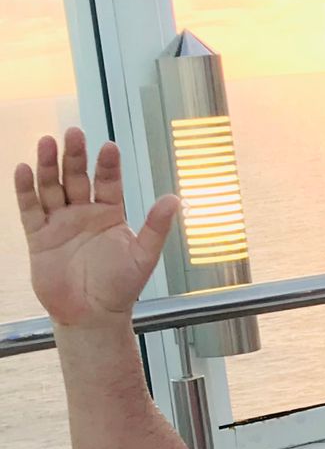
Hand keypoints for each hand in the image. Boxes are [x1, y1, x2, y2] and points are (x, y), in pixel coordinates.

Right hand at [13, 130, 177, 327]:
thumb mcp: (144, 256)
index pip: (108, 182)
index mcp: (110, 214)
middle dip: (74, 156)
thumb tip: (175, 199)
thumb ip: (156, 227)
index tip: (109, 147)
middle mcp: (83, 214)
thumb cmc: (121, 287)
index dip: (107, 165)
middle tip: (73, 133)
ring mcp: (60, 223)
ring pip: (51, 187)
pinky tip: (24, 168)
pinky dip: (26, 189)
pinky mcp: (38, 237)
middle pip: (76, 177)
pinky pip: (30, 209)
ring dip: (48, 165)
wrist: (92, 315)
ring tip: (47, 142)